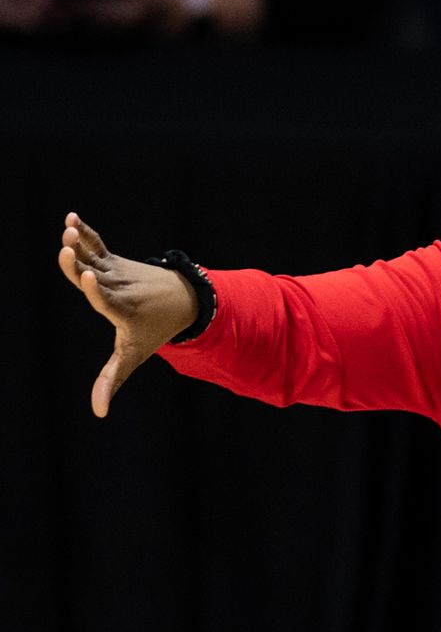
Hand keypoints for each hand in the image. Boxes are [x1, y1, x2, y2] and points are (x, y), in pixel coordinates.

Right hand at [58, 212, 198, 417]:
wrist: (182, 301)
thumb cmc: (153, 330)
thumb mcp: (134, 355)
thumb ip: (113, 379)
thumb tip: (99, 413)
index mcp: (122, 311)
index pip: (107, 300)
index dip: (97, 290)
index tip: (91, 278)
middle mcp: (119, 289)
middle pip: (95, 274)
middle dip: (82, 263)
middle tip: (68, 249)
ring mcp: (116, 272)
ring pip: (96, 256)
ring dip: (82, 242)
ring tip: (69, 229)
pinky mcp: (114, 260)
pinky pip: (98, 245)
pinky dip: (86, 233)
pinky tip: (70, 218)